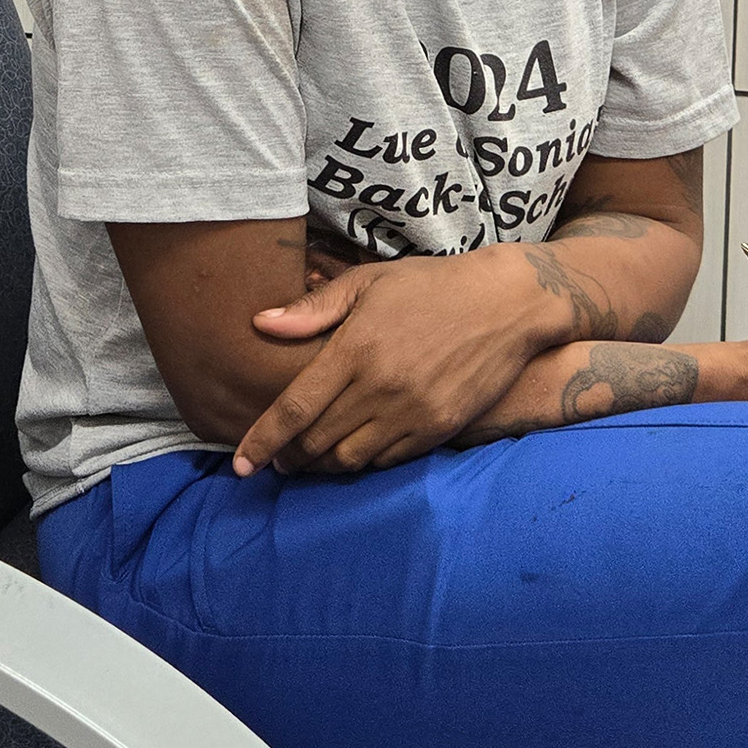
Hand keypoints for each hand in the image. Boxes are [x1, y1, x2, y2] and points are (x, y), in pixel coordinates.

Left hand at [234, 248, 560, 475]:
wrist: (507, 303)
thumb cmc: (431, 286)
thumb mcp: (369, 282)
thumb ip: (313, 309)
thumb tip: (260, 323)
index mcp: (354, 349)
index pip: (293, 409)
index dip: (261, 441)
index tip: (240, 463)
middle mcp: (380, 387)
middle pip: (316, 442)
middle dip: (288, 457)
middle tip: (275, 458)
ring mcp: (412, 413)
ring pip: (349, 459)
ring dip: (322, 466)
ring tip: (308, 459)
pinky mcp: (439, 428)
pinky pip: (387, 460)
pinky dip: (362, 462)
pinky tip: (352, 451)